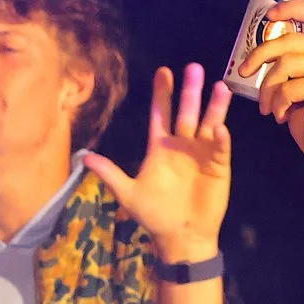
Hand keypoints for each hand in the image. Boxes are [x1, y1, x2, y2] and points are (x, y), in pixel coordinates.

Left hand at [82, 64, 232, 261]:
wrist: (180, 235)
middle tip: (193, 67)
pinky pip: (220, 148)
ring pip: (208, 124)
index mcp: (160, 148)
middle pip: (186, 113)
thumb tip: (84, 158)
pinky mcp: (218, 165)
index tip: (164, 72)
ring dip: (213, 106)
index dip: (162, 94)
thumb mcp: (128, 193)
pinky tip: (220, 127)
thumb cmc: (153, 214)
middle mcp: (182, 145)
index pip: (160, 114)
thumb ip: (109, 174)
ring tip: (220, 87)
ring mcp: (201, 153)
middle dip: (189, 92)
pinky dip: (220, 138)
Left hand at [242, 0, 303, 173]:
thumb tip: (260, 49)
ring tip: (268, 107)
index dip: (291, 8)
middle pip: (289, 40)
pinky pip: (288, 88)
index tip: (268, 15)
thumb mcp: (297, 82)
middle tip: (244, 72)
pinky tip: (282, 116)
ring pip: (285, 64)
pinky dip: (278, 104)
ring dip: (267, 88)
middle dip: (259, 56)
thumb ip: (289, 61)